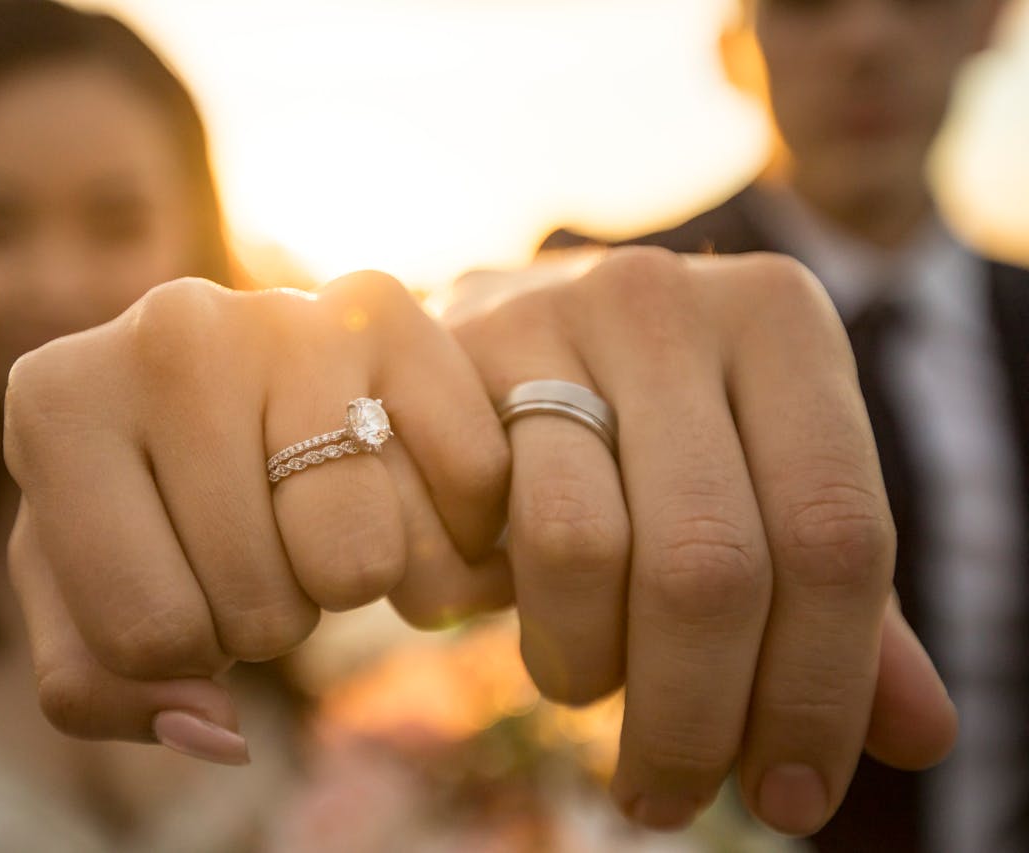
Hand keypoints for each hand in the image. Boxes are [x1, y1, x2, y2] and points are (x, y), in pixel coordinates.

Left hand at [3, 273, 512, 761]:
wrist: (239, 381)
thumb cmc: (149, 503)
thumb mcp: (82, 597)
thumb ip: (100, 690)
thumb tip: (214, 727)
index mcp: (56, 403)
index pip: (146, 637)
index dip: (182, 653)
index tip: (184, 587)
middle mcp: (167, 332)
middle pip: (259, 608)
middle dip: (266, 615)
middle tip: (258, 545)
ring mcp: (285, 313)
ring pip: (359, 562)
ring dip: (350, 580)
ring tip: (317, 516)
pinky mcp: (387, 311)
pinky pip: (461, 486)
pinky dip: (450, 529)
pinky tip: (400, 488)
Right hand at [449, 247, 957, 834]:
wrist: (508, 325)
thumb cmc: (656, 427)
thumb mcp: (763, 486)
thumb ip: (845, 605)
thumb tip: (925, 738)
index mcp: (778, 319)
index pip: (836, 534)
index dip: (817, 692)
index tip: (790, 797)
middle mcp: (663, 302)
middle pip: (708, 563)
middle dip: (692, 716)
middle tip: (669, 795)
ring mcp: (541, 317)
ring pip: (577, 550)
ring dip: (581, 666)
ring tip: (584, 687)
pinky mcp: (439, 360)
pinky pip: (464, 532)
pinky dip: (479, 603)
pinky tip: (494, 605)